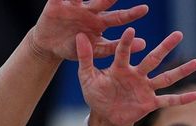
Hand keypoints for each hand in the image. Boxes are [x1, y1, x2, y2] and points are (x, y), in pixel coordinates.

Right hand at [29, 0, 148, 60]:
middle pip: (104, 1)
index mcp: (99, 22)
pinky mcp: (57, 3)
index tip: (145, 10)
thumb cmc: (73, 48)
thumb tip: (144, 44)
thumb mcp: (96, 50)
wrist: (49, 47)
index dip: (131, 14)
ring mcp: (74, 6)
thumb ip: (116, 47)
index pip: (118, 17)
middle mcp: (90, 11)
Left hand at [76, 29, 195, 125]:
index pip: (124, 52)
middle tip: (178, 34)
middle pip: (153, 59)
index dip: (127, 43)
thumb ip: (85, 57)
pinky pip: (168, 100)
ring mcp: (145, 88)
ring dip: (181, 71)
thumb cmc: (96, 94)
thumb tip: (79, 36)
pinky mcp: (150, 103)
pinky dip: (182, 99)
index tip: (131, 30)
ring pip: (166, 78)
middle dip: (165, 47)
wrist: (104, 115)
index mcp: (121, 68)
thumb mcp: (87, 76)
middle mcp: (137, 75)